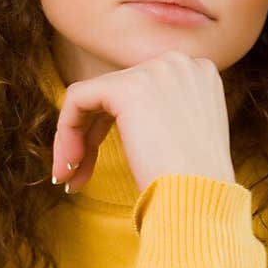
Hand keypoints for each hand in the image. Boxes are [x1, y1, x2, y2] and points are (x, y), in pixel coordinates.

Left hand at [51, 51, 235, 195]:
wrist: (200, 203)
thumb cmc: (195, 187)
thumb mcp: (186, 138)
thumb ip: (162, 117)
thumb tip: (127, 121)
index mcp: (197, 74)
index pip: (139, 92)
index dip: (114, 127)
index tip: (103, 163)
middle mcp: (179, 64)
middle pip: (115, 94)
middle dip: (91, 136)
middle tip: (78, 175)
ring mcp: (155, 71)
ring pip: (93, 97)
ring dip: (75, 139)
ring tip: (68, 177)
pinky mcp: (127, 88)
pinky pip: (78, 99)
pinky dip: (67, 130)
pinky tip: (70, 166)